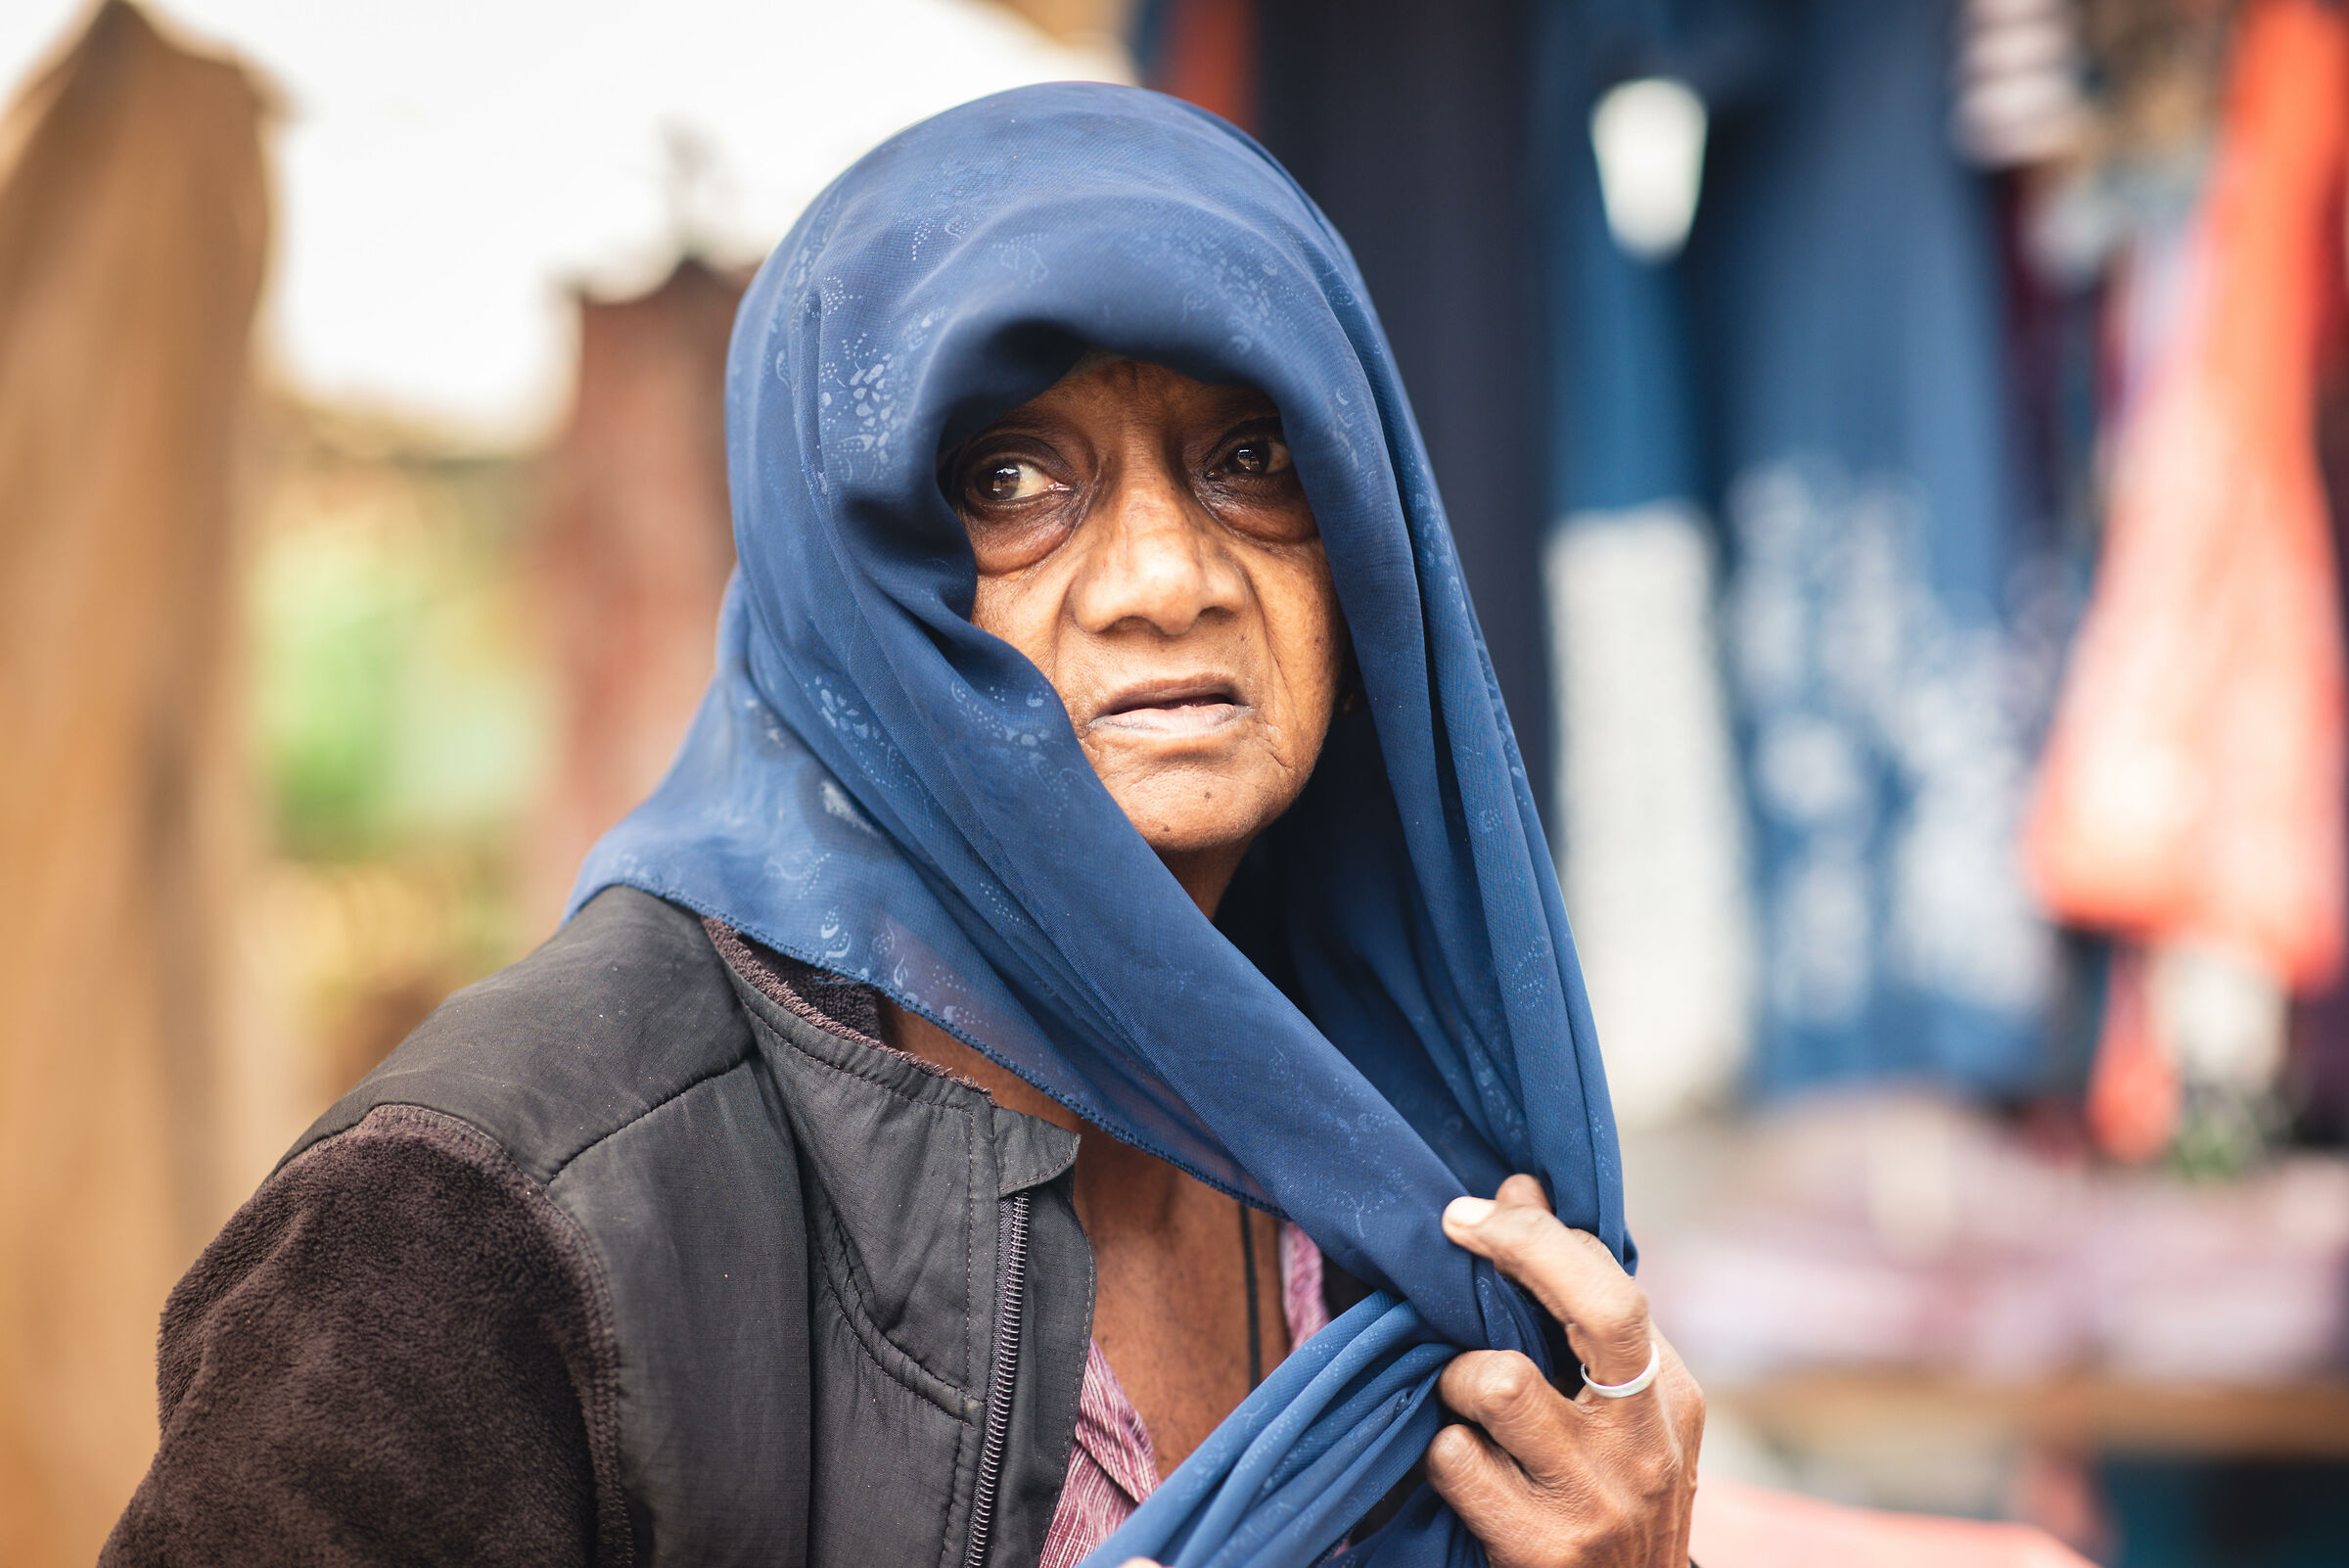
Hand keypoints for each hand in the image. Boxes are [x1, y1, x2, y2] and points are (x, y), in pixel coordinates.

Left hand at [1429, 1175, 1701, 1567]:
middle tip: (1457, 1231)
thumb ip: (1573, 1311)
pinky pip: (1455, 1459)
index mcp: (1671, 1398)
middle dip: (1520, 1250)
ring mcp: (1600, 1500)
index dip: (1539, 1233)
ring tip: (1464, 1403)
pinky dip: (1442, 1453)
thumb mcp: (1613, 1415)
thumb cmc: (1601, 1502)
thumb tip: (1520, 1186)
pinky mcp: (1544, 1550)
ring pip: (1499, 1383)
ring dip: (1458, 1381)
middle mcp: (1647, 1444)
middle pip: (1597, 1310)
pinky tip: (1461, 1470)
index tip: (1477, 1210)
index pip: (1616, 1285)